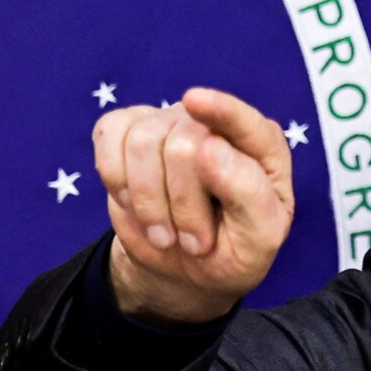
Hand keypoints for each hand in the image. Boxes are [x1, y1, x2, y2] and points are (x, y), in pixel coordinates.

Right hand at [91, 87, 294, 324]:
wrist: (188, 269)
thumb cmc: (234, 248)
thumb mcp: (258, 236)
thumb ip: (248, 191)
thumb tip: (211, 145)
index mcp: (261, 146)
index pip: (243, 121)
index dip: (220, 110)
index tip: (194, 101)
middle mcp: (214, 124)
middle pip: (183, 143)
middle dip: (183, 204)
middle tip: (196, 244)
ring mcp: (169, 123)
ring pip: (143, 142)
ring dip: (149, 202)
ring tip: (166, 235)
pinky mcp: (129, 131)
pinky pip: (110, 134)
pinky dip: (115, 178)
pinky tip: (132, 204)